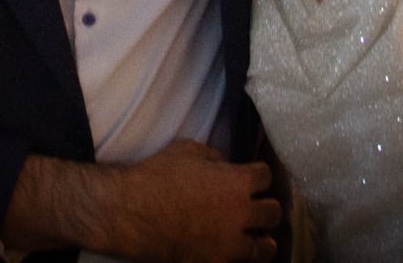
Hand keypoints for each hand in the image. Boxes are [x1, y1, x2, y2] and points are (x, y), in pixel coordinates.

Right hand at [107, 140, 280, 262]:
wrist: (130, 212)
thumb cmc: (156, 176)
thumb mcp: (186, 150)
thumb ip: (213, 157)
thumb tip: (224, 165)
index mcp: (235, 182)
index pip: (265, 176)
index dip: (259, 174)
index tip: (253, 177)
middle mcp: (239, 213)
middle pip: (273, 212)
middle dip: (267, 207)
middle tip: (258, 207)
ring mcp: (228, 243)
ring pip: (264, 247)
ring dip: (262, 239)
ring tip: (258, 238)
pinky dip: (238, 257)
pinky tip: (233, 252)